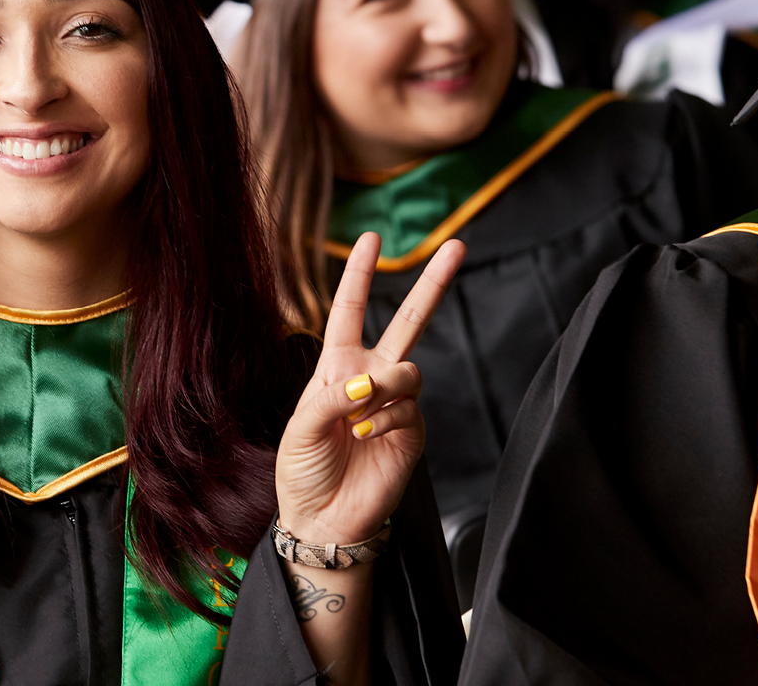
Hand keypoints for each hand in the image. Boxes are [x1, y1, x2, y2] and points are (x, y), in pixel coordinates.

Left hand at [275, 234, 463, 545]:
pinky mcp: (413, 431)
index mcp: (336, 367)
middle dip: (433, 283)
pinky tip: (367, 437)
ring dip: (382, 387)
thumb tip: (367, 382)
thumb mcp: (300, 427)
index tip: (372, 238)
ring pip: (409, 369)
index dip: (359, 275)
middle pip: (409, 321)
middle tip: (457, 245)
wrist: (323, 519)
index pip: (349, 310)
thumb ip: (330, 398)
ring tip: (358, 417)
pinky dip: (385, 419)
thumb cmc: (303, 470)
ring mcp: (395, 404)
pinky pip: (409, 407)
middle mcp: (370, 378)